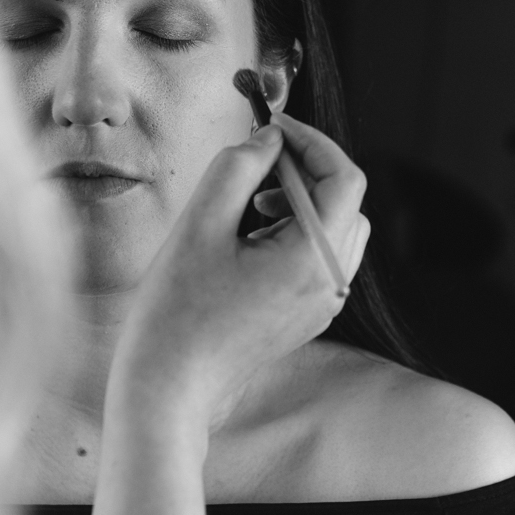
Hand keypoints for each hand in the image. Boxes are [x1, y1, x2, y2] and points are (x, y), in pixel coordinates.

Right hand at [109, 116, 370, 453]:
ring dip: (299, 202)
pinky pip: (319, 257)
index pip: (344, 178)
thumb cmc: (177, 312)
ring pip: (334, 227)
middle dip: (304, 171)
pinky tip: (248, 239)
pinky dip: (294, 233)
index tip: (273, 126)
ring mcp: (323, 303)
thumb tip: (269, 140)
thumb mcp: (200, 225)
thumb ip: (238, 168)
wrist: (170, 388)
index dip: (312, 142)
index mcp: (314, 259)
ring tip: (248, 205)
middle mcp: (331, 284)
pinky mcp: (308, 315)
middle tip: (255, 162)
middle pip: (344, 201)